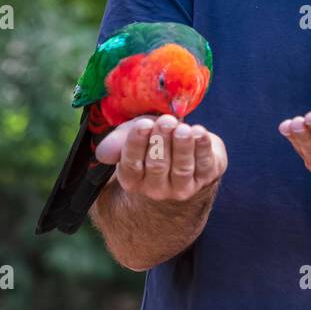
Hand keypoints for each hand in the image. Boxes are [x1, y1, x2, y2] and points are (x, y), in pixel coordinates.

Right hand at [95, 114, 227, 201]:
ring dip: (183, 146)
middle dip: (162, 141)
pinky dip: (203, 148)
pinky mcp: (206, 178)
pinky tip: (199, 132)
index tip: (143, 124)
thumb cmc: (154, 143)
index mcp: (133, 179)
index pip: (132, 165)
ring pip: (182, 168)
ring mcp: (182, 187)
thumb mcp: (134, 137)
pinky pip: (204, 165)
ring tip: (183, 128)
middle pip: (158, 166)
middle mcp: (156, 188)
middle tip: (166, 121)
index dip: (137, 144)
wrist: (185, 155)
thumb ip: (118, 142)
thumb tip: (104, 153)